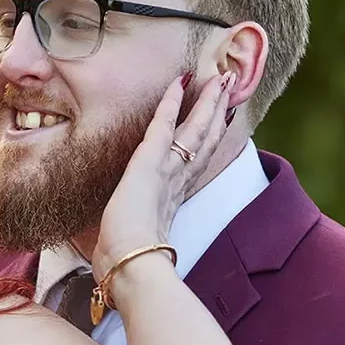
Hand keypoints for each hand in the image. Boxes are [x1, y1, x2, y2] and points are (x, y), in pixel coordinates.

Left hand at [93, 71, 235, 278]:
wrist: (131, 266)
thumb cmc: (129, 263)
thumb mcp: (135, 246)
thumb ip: (135, 240)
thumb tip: (115, 254)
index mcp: (174, 200)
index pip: (196, 163)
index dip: (210, 141)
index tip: (221, 123)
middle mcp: (176, 182)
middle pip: (205, 140)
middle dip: (218, 113)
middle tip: (230, 89)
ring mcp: (166, 170)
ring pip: (195, 128)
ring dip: (208, 101)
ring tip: (222, 78)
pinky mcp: (150, 161)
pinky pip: (164, 123)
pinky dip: (172, 101)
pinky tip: (180, 80)